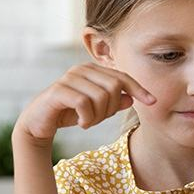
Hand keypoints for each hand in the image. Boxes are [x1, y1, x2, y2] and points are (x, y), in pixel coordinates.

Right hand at [14, 63, 154, 145]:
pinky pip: (84, 105)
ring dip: (97, 116)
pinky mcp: (58, 90)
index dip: (139, 89)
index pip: (122, 77)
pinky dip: (86, 119)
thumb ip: (114, 103)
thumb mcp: (98, 110)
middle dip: (111, 109)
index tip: (153, 102)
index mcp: (93, 71)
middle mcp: (82, 70)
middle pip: (114, 88)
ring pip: (101, 97)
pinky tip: (80, 123)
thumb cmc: (71, 113)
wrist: (40, 123)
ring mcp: (69, 78)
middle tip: (98, 119)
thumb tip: (131, 99)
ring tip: (87, 121)